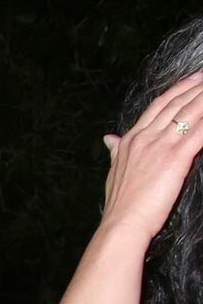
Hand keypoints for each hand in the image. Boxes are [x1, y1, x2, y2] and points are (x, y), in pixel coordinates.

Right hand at [102, 73, 202, 240]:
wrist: (121, 224)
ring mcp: (161, 146)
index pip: (158, 105)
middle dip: (196, 87)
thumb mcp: (114, 171)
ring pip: (189, 112)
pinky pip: (199, 133)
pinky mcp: (176, 158)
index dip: (178, 89)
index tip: (192, 79)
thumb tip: (109, 139)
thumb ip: (116, 151)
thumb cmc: (120, 204)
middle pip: (176, 104)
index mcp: (132, 139)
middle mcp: (146, 137)